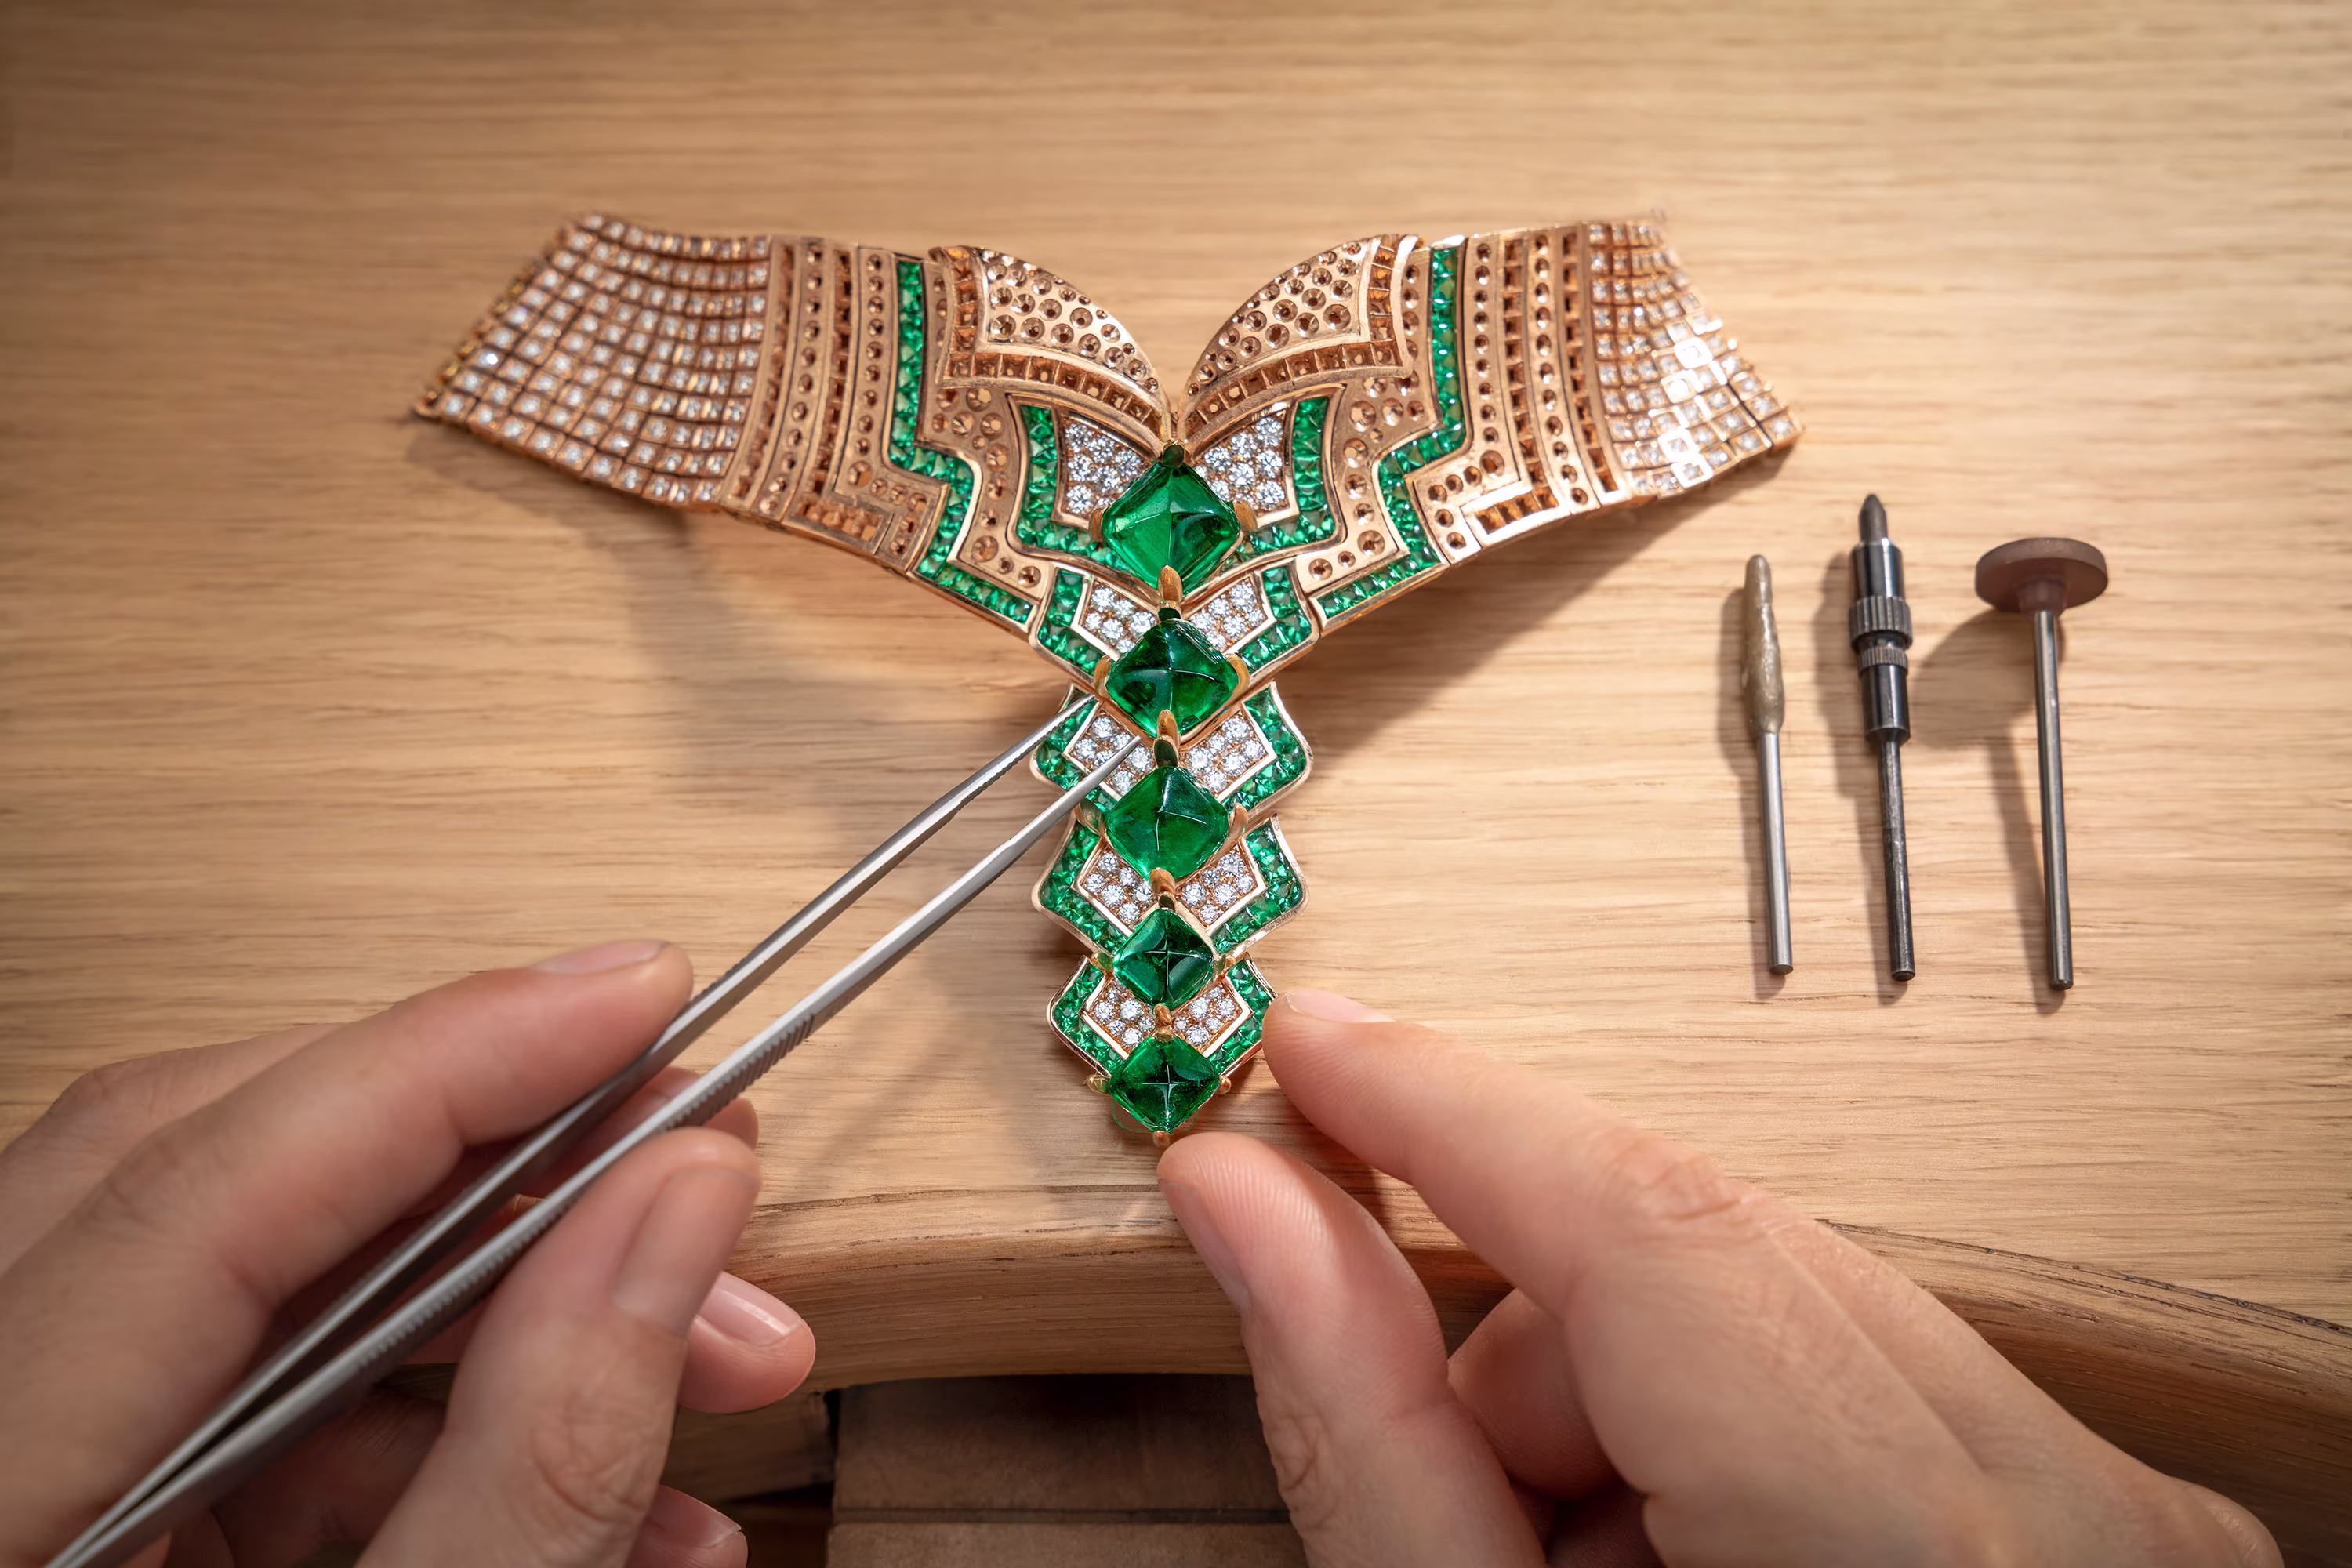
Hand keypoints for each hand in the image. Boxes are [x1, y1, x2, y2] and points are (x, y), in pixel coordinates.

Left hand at [0, 940, 812, 1567]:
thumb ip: (535, 1460)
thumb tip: (677, 1207)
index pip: (200, 1187)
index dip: (445, 1063)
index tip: (643, 996)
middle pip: (216, 1168)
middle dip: (495, 1148)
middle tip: (692, 1144)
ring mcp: (21, 1465)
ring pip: (263, 1276)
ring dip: (514, 1297)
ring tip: (724, 1356)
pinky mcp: (84, 1499)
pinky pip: (267, 1391)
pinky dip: (453, 1412)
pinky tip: (623, 1476)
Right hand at [1159, 992, 2279, 1567]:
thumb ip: (1366, 1431)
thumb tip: (1250, 1204)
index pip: (1650, 1231)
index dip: (1449, 1112)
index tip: (1314, 1046)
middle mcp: (2082, 1522)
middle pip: (1707, 1264)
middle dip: (1517, 1339)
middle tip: (1405, 1438)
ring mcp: (2123, 1521)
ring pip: (1774, 1310)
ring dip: (1618, 1410)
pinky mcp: (2114, 1523)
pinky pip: (1858, 1378)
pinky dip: (1720, 1449)